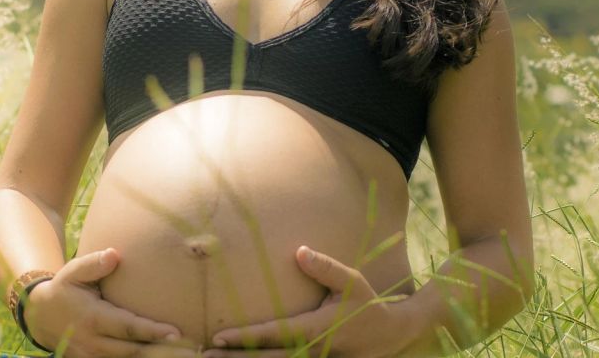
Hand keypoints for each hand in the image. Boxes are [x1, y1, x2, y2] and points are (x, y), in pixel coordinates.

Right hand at [25, 247, 198, 356]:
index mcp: (93, 319)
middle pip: (134, 352)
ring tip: (185, 355)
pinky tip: (162, 357)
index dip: (151, 332)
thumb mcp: (73, 272)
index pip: (128, 328)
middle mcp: (94, 343)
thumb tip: (115, 254)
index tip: (175, 332)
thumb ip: (93, 264)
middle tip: (192, 349)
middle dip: (163, 352)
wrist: (41, 317)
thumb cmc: (65, 288)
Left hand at [202, 246, 411, 357]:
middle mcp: (313, 351)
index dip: (246, 337)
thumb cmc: (367, 304)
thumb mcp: (352, 281)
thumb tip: (300, 251)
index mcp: (317, 328)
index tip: (219, 337)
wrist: (392, 337)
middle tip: (205, 355)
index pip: (274, 334)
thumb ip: (326, 267)